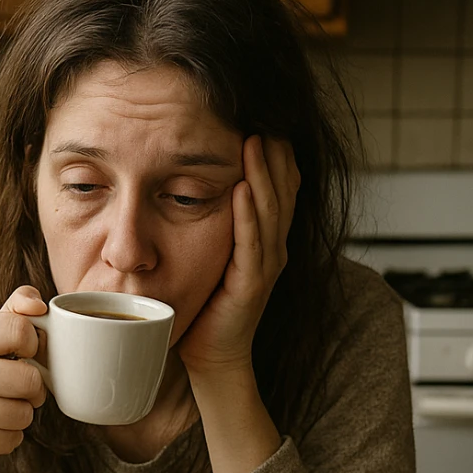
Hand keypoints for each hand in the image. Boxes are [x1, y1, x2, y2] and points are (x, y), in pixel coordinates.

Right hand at [0, 285, 47, 472]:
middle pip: (29, 379)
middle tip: (16, 389)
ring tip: (1, 408)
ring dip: (22, 414)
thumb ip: (14, 311)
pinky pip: (15, 438)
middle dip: (33, 388)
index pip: (20, 330)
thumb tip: (39, 306)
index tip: (23, 353)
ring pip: (25, 413)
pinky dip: (10, 436)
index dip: (33, 345)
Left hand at [177, 135, 299, 379]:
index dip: (277, 153)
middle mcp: (272, 247)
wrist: (211, 355)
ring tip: (256, 141)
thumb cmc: (207, 306)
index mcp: (265, 237)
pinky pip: (252, 243)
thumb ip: (215, 220)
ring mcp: (265, 265)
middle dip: (275, 153)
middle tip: (267, 117)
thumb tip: (190, 177)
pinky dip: (249, 214)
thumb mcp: (212, 252)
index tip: (266, 118)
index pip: (280, 185)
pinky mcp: (251, 284)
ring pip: (270, 210)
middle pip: (283, 189)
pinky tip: (244, 188)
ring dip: (264, 174)